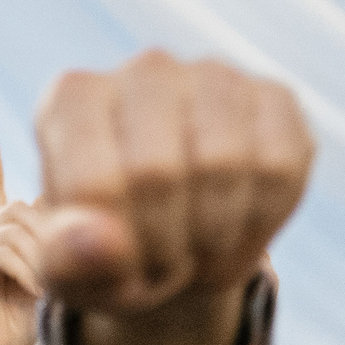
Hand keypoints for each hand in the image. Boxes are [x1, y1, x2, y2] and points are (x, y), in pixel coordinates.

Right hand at [0, 126, 46, 344]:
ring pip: (12, 227)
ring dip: (41, 256)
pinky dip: (25, 271)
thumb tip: (74, 203)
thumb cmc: (31, 323)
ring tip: (54, 286)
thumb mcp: (53, 271)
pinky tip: (36, 291)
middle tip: (66, 267)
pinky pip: (0, 251)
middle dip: (49, 234)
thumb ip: (55, 238)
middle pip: (20, 208)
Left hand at [34, 51, 310, 344]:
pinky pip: (279, 168)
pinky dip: (260, 221)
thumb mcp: (70, 273)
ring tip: (193, 247)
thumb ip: (66, 260)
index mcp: (71, 100)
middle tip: (159, 264)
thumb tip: (91, 241)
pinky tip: (236, 226)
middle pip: (156, 173)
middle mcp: (143, 71)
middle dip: (163, 247)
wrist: (172, 245)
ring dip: (213, 238)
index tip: (115, 264)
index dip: (115, 249)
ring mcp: (214, 75)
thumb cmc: (106, 254)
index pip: (93, 184)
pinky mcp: (275, 98)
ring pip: (224, 165)